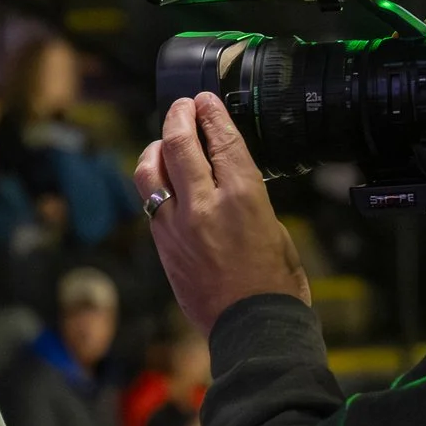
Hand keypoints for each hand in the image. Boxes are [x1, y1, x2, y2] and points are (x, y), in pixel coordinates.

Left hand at [133, 93, 309, 333]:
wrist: (252, 326)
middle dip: (179, 117)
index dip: (212, 114)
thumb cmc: (275, 282)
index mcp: (245, 196)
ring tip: (164, 138)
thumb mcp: (275, 228)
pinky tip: (158, 176)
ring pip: (151, 170)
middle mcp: (205, 205)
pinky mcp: (162, 243)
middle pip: (181, 145)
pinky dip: (152, 181)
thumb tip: (229, 181)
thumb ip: (246, 199)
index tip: (205, 100)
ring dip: (156, 147)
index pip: (222, 140)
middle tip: (182, 106)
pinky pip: (150, 201)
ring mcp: (177, 224)